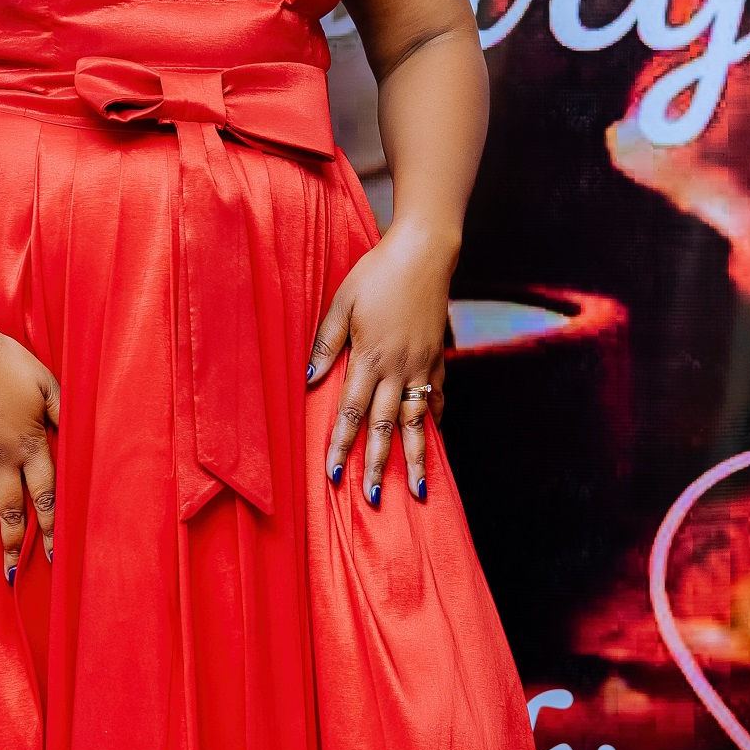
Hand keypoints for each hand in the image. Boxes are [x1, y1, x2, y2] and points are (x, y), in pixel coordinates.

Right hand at [0, 299, 60, 579]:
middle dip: (13, 546)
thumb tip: (79, 437)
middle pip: (10, 511)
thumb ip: (64, 414)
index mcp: (32, 447)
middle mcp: (3, 459)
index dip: (51, 528)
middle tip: (11, 577)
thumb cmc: (8, 363)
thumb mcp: (48, 385)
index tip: (54, 557)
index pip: (46, 497)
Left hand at [307, 220, 452, 505]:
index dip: (342, 444)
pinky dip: (435, 421)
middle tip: (375, 498)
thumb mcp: (342, 302)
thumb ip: (327, 343)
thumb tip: (311, 379)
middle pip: (386, 426)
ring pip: (418, 421)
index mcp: (371, 357)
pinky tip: (433, 440)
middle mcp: (399, 368)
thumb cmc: (377, 273)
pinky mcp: (438, 357)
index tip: (334, 475)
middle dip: (380, 464)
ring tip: (418, 490)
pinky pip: (437, 397)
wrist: (425, 252)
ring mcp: (423, 365)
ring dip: (415, 457)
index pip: (351, 412)